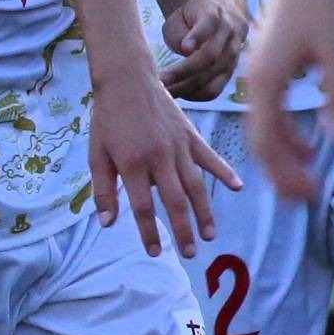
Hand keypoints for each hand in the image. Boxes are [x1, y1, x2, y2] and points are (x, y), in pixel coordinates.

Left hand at [88, 60, 240, 254]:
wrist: (127, 80)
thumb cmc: (108, 119)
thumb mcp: (96, 153)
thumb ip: (103, 189)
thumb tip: (107, 222)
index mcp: (132, 163)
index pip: (143, 206)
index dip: (150, 232)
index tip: (156, 252)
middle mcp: (159, 157)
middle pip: (175, 201)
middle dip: (183, 230)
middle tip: (192, 254)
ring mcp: (178, 146)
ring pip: (196, 185)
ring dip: (205, 212)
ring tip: (210, 235)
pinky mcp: (191, 135)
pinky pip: (210, 157)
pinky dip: (224, 171)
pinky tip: (237, 187)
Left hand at [160, 0, 250, 102]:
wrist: (217, 14)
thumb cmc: (189, 18)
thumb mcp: (179, 19)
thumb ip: (179, 34)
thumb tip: (185, 53)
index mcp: (214, 13)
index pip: (209, 24)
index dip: (198, 36)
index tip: (184, 48)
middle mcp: (229, 33)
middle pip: (210, 56)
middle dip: (183, 71)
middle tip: (159, 81)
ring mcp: (234, 54)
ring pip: (213, 76)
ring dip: (186, 88)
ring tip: (164, 94)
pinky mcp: (231, 71)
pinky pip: (215, 89)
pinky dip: (196, 95)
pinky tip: (178, 95)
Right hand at [243, 0, 333, 203]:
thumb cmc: (326, 3)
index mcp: (266, 82)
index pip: (268, 142)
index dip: (285, 173)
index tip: (306, 196)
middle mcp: (255, 80)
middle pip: (261, 139)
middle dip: (281, 172)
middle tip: (304, 198)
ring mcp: (259, 72)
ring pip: (265, 125)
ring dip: (285, 153)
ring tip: (309, 172)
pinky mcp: (269, 63)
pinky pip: (270, 108)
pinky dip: (285, 130)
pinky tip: (307, 139)